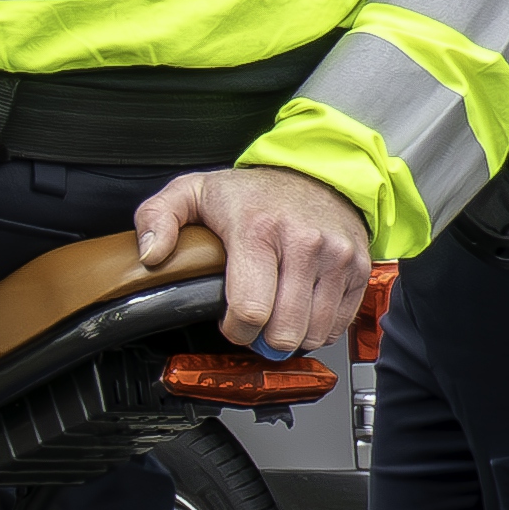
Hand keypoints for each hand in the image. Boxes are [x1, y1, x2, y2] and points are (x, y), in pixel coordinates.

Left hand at [128, 162, 373, 357]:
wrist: (316, 172)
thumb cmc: (254, 192)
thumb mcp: (192, 192)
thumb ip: (157, 219)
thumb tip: (150, 254)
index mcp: (258, 230)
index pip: (250, 310)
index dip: (234, 329)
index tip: (229, 320)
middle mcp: (304, 243)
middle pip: (283, 331)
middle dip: (262, 337)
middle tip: (254, 318)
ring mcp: (336, 256)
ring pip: (313, 334)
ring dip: (291, 334)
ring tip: (277, 311)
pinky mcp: (359, 268)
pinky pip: (338, 326)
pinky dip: (318, 326)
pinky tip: (301, 306)